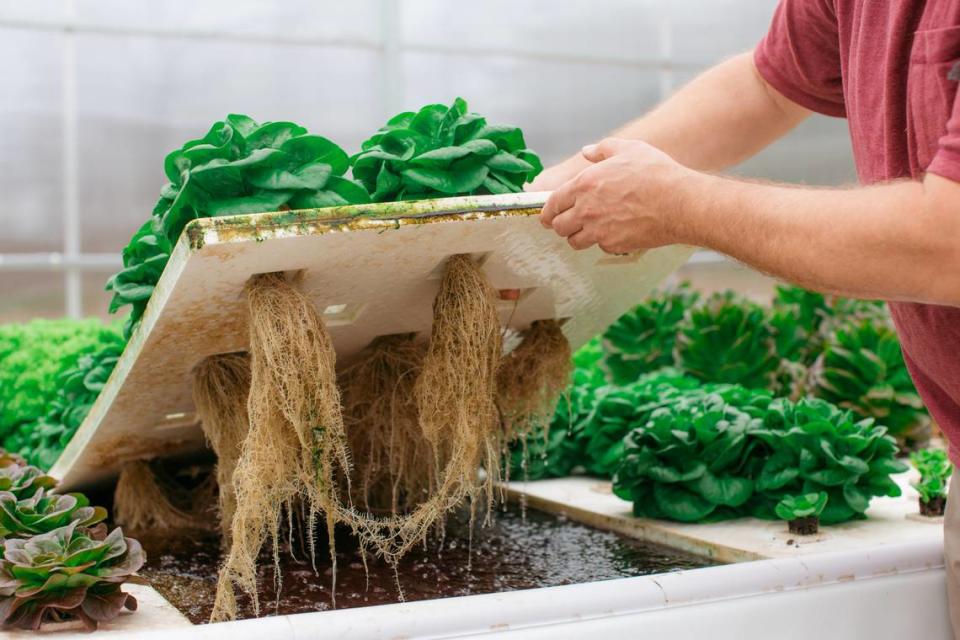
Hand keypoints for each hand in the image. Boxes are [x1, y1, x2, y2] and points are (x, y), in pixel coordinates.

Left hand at [539, 138, 695, 251]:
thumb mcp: (629, 149)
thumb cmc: (656, 173)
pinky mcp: (613, 245)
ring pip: (574, 242)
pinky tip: (615, 232)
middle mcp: (586, 209)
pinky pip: (599, 247)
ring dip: (578, 237)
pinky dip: (603, 242)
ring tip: (589, 230)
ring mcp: (599, 230)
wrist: (680, 202)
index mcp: (585, 184)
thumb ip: (602, 149)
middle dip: (561, 225)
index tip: (547, 216)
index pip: (552, 204)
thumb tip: (587, 151)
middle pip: (559, 226)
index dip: (547, 212)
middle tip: (568, 223)